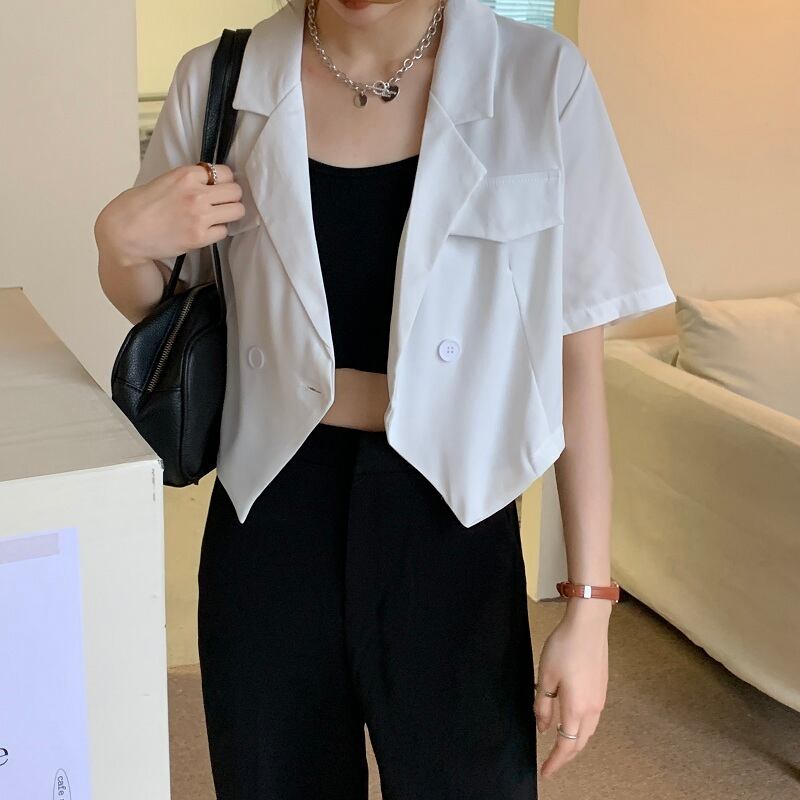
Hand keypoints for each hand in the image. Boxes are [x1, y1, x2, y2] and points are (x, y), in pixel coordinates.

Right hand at [95, 164, 245, 267]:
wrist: (124, 233)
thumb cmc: (139, 206)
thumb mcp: (165, 181)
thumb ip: (189, 180)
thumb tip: (211, 182)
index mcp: (186, 175)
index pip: (225, 172)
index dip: (224, 181)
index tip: (218, 187)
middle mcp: (196, 194)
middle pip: (236, 191)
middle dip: (231, 197)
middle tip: (222, 203)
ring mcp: (200, 216)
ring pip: (237, 211)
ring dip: (229, 214)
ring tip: (218, 216)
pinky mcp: (200, 237)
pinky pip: (224, 231)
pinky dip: (218, 231)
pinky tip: (206, 230)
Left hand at [534, 598, 610, 778]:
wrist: (588, 625)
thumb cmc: (564, 647)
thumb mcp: (545, 676)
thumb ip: (543, 705)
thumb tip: (544, 727)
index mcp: (576, 708)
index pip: (566, 745)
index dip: (556, 762)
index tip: (545, 772)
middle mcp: (593, 709)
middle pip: (580, 742)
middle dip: (565, 757)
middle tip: (551, 764)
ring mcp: (600, 699)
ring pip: (588, 732)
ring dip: (574, 743)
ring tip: (560, 747)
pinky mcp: (602, 689)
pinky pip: (592, 719)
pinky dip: (581, 729)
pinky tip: (571, 723)